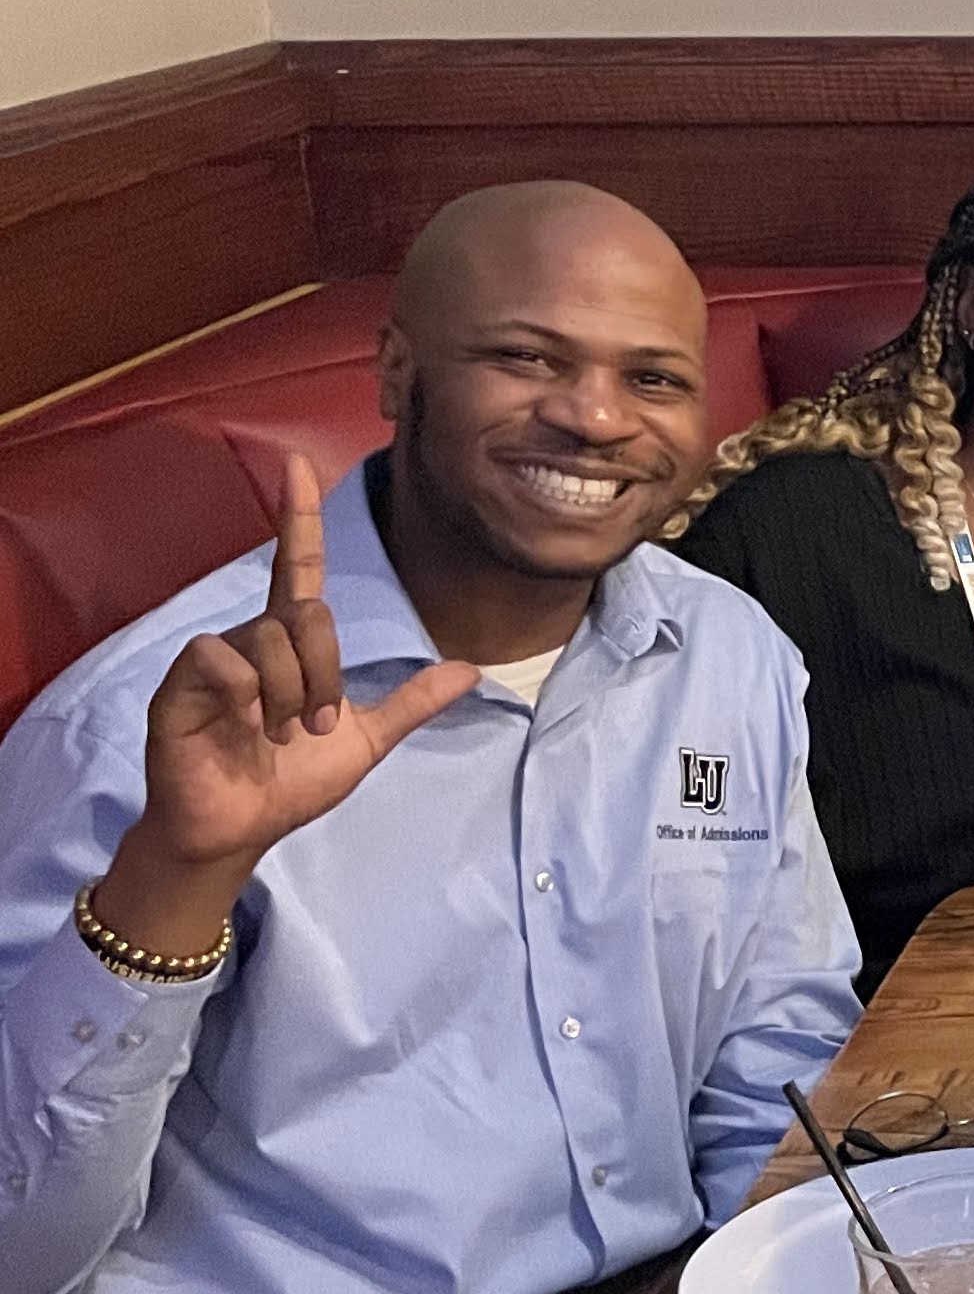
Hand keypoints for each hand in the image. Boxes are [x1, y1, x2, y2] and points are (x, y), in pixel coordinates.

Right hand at [94, 457, 477, 953]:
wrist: (240, 830)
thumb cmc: (290, 784)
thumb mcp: (365, 740)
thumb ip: (411, 702)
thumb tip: (469, 671)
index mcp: (290, 645)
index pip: (295, 565)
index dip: (298, 515)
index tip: (298, 463)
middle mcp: (250, 638)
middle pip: (308, 613)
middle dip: (325, 673)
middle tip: (311, 724)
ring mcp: (213, 658)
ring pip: (273, 636)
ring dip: (291, 693)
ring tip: (276, 734)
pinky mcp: (182, 683)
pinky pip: (228, 659)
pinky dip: (250, 695)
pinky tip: (243, 728)